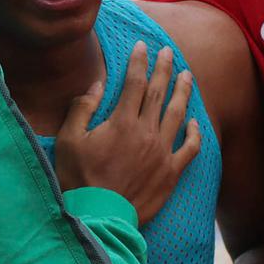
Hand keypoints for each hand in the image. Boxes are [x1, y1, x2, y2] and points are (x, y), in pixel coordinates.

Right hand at [55, 41, 201, 224]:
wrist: (98, 218)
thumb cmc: (79, 179)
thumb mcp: (68, 140)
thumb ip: (82, 109)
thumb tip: (96, 85)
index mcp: (122, 122)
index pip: (134, 82)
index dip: (139, 61)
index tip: (142, 46)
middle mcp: (146, 132)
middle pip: (159, 92)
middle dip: (164, 68)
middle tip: (169, 51)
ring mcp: (162, 152)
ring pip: (178, 114)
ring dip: (183, 91)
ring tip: (188, 75)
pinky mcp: (171, 172)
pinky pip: (190, 148)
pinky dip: (194, 133)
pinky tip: (194, 121)